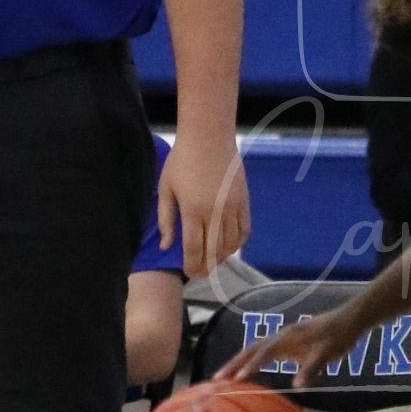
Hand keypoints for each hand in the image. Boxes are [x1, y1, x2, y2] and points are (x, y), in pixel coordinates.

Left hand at [157, 132, 250, 278]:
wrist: (209, 137)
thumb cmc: (181, 160)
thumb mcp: (166, 188)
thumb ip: (166, 219)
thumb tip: (166, 246)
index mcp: (192, 210)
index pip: (194, 248)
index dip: (192, 265)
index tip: (189, 273)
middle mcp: (215, 212)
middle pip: (215, 251)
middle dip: (207, 267)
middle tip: (201, 274)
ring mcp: (232, 207)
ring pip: (231, 243)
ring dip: (222, 257)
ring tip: (214, 261)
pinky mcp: (244, 200)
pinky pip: (244, 229)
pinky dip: (238, 243)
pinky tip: (230, 246)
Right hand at [215, 297, 370, 390]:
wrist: (350, 320)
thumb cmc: (339, 337)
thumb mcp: (327, 353)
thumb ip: (311, 368)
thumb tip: (297, 388)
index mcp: (288, 337)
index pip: (262, 353)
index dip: (249, 366)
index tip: (235, 380)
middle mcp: (281, 336)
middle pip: (251, 348)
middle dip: (233, 364)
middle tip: (216, 380)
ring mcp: (283, 338)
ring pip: (255, 348)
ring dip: (239, 362)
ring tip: (224, 378)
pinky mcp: (288, 342)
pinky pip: (264, 351)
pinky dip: (252, 360)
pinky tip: (248, 372)